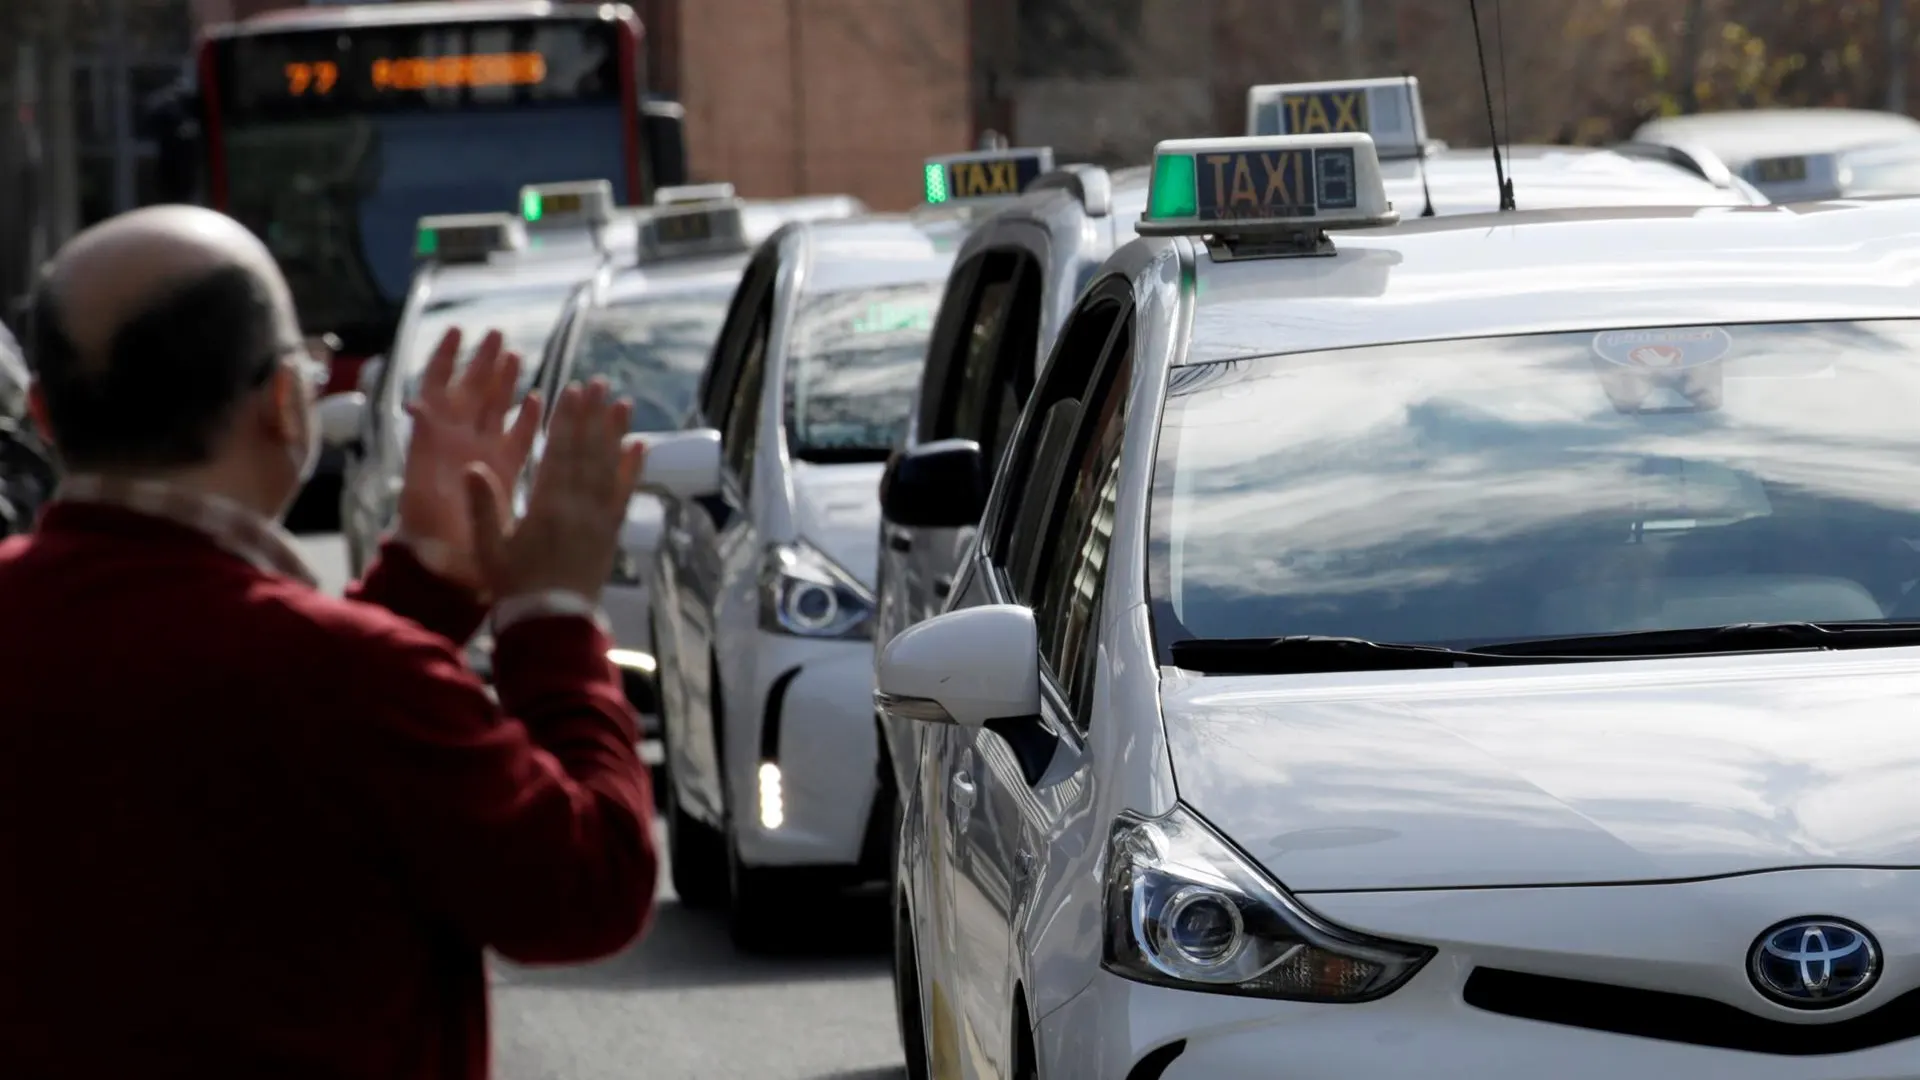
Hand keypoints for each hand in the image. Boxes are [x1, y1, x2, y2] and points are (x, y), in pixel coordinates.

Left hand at [397, 328, 541, 593]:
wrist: (445, 569)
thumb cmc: (428, 530)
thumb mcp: (421, 485)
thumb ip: (423, 444)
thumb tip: (418, 403)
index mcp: (439, 440)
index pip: (440, 389)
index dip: (446, 359)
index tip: (457, 331)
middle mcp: (461, 442)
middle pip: (472, 392)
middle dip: (482, 362)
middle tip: (496, 335)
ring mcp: (484, 456)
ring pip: (496, 410)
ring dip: (505, 383)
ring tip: (516, 356)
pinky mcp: (505, 474)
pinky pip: (518, 440)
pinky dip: (527, 420)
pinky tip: (540, 402)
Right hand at [463, 379, 645, 603]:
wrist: (552, 622)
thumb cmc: (515, 584)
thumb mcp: (489, 548)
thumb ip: (482, 507)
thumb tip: (472, 466)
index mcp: (546, 507)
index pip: (558, 453)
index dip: (566, 420)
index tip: (571, 391)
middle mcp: (578, 507)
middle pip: (587, 452)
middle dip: (593, 415)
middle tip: (600, 383)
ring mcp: (599, 518)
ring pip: (609, 467)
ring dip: (616, 433)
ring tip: (623, 403)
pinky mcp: (612, 532)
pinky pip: (625, 495)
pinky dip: (632, 470)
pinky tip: (640, 447)